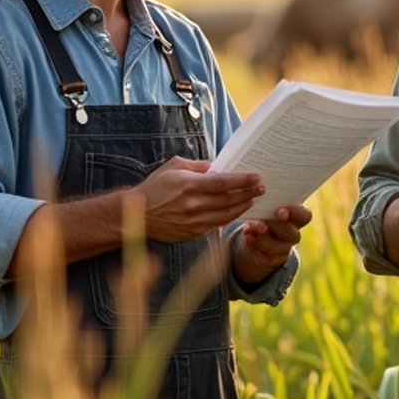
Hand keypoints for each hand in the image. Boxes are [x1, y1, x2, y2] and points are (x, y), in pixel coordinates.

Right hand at [137, 157, 261, 242]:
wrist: (137, 213)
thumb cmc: (155, 187)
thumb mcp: (173, 167)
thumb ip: (197, 166)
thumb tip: (217, 166)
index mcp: (189, 185)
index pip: (223, 182)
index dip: (242, 180)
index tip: (256, 177)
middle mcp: (193, 204)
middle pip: (229, 199)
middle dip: (248, 193)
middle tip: (261, 188)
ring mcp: (194, 221)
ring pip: (227, 215)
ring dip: (243, 207)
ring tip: (252, 199)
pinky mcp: (193, 233)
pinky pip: (217, 225)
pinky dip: (229, 218)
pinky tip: (236, 212)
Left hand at [235, 205, 312, 278]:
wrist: (258, 237)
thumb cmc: (266, 215)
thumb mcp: (268, 208)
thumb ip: (268, 205)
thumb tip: (258, 202)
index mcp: (297, 218)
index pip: (305, 216)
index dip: (295, 214)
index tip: (280, 212)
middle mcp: (294, 234)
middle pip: (291, 233)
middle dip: (275, 227)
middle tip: (262, 223)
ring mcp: (285, 248)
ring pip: (276, 246)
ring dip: (261, 236)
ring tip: (249, 227)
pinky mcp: (273, 259)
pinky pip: (264, 254)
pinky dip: (253, 243)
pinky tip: (248, 235)